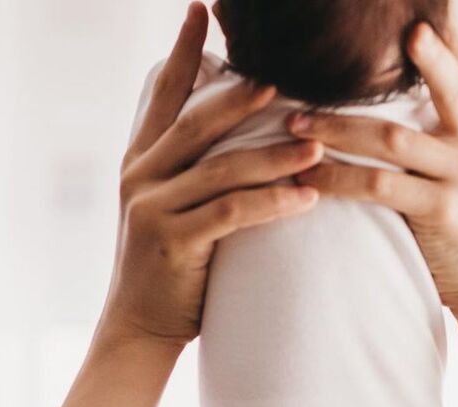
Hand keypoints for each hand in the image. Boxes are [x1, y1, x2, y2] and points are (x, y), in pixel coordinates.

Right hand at [97, 2, 323, 349]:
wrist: (138, 325)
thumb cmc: (169, 264)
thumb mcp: (171, 207)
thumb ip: (191, 171)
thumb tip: (237, 137)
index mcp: (141, 161)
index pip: (163, 96)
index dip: (183, 53)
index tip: (200, 11)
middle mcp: (141, 177)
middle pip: (196, 124)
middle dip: (240, 97)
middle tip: (283, 78)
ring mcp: (153, 209)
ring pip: (222, 169)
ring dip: (274, 155)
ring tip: (318, 145)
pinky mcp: (173, 243)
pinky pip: (231, 213)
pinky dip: (272, 203)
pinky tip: (307, 197)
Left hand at [286, 14, 457, 314]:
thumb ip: (433, 133)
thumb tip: (384, 105)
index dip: (445, 36)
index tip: (426, 7)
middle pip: (445, 86)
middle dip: (411, 59)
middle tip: (350, 37)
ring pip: (392, 140)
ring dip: (337, 130)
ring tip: (293, 123)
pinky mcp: (442, 212)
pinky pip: (380, 188)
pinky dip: (338, 182)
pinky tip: (308, 178)